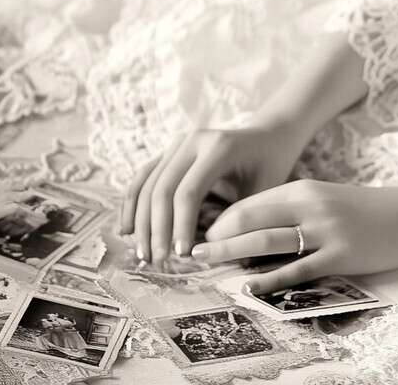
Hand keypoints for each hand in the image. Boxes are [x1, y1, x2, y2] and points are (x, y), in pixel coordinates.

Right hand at [121, 117, 309, 264]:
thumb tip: (216, 255)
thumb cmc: (270, 165)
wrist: (268, 136)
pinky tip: (127, 229)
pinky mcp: (170, 149)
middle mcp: (193, 140)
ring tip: (143, 254)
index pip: (189, 192)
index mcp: (219, 147)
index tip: (180, 256)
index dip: (180, 226)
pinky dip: (132, 202)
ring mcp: (178, 142)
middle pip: (162, 189)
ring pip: (147, 183)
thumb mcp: (263, 190)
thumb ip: (240, 219)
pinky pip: (144, 176)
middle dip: (156, 229)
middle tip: (156, 262)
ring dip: (140, 221)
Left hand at [191, 179, 397, 293]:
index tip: (200, 231)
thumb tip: (258, 227)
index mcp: (307, 188)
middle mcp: (312, 205)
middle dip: (218, 234)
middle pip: (253, 217)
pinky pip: (298, 270)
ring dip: (231, 252)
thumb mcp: (329, 200)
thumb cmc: (370, 211)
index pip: (254, 200)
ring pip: (268, 240)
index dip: (223, 216)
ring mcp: (326, 231)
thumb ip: (296, 208)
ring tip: (205, 262)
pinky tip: (249, 288)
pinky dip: (270, 279)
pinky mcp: (341, 256)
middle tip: (189, 250)